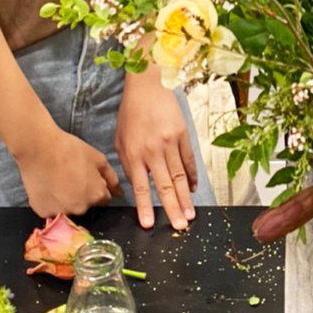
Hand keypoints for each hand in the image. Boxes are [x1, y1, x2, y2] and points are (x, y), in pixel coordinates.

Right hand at [15, 125, 121, 217]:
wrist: (39, 149)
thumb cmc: (70, 150)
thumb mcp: (98, 158)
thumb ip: (111, 178)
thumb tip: (120, 193)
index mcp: (96, 195)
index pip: (103, 198)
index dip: (96, 186)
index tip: (86, 177)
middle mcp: (80, 208)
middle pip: (85, 204)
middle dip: (82, 194)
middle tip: (71, 175)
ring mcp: (61, 212)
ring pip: (68, 208)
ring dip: (66, 199)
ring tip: (58, 180)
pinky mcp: (43, 212)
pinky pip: (51, 209)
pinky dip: (51, 201)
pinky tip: (47, 186)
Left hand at [116, 65, 197, 230]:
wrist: (148, 86)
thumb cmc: (131, 113)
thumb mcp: (120, 139)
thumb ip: (126, 163)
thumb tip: (135, 185)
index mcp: (134, 154)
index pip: (141, 187)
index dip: (145, 207)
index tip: (150, 225)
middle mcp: (153, 151)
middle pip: (165, 186)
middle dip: (173, 209)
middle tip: (180, 227)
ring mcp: (170, 143)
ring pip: (179, 177)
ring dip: (185, 198)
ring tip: (190, 214)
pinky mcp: (183, 135)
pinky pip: (188, 161)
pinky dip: (191, 176)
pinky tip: (193, 189)